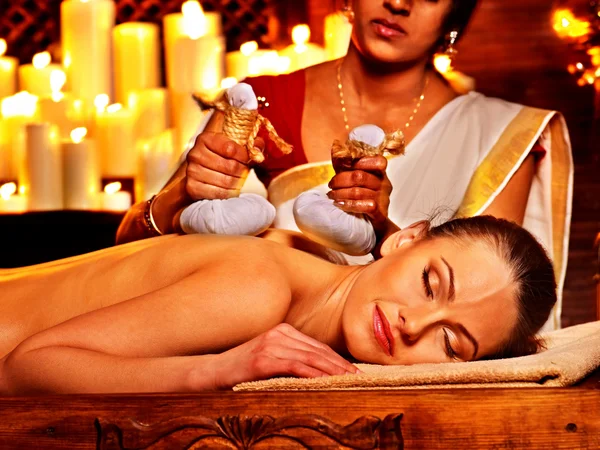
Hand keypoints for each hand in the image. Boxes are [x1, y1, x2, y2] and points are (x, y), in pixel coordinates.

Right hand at [185, 132, 264, 200]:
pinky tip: (231, 190)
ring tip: (238, 181)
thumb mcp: (236, 147)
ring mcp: (191, 171)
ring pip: (226, 181)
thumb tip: (258, 151)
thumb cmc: (222, 159)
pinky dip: (229, 193)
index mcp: (205, 139)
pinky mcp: (192, 187)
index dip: (245, 156)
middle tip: (244, 173)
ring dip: (237, 183)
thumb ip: (252, 145)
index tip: (248, 160)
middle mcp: (195, 154)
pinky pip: (219, 193)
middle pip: (231, 166)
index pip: (231, 148)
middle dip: (242, 172)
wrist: (203, 175)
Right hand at [209, 323, 359, 389]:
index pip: (317, 346)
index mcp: (283, 331)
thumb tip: (320, 373)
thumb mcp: (271, 359)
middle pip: (317, 351)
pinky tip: (324, 381)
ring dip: (331, 371)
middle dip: (340, 365)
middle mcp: (279, 333)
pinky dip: (311, 374)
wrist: (212, 372)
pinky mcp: (263, 360)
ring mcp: (270, 345)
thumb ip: (292, 359)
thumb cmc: (243, 369)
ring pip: (310, 358)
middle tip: (359, 377)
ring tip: (348, 381)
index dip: (338, 359)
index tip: (355, 371)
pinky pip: (293, 366)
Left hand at [327, 156, 391, 234]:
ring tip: (331, 195)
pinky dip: (348, 205)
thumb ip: (344, 164)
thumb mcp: (352, 178)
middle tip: (330, 185)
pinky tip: (339, 204)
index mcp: (380, 172)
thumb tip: (335, 146)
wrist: (373, 225)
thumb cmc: (362, 197)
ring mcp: (384, 198)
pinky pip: (365, 206)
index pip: (377, 160)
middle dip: (340, 179)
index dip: (358, 161)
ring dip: (340, 193)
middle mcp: (384, 183)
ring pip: (359, 191)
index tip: (340, 166)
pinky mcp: (380, 213)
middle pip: (360, 176)